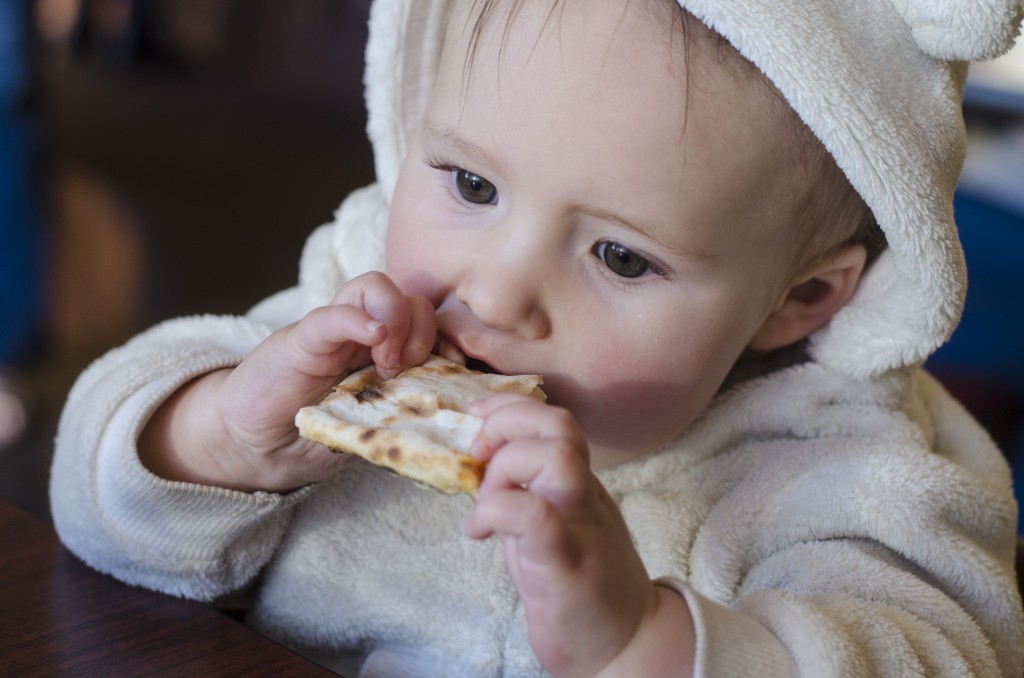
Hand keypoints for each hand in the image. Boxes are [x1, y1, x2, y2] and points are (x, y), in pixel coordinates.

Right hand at [139, 271, 435, 491]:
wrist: (248, 444)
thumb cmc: (307, 438)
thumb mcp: (364, 433)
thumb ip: (396, 420)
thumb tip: (444, 425)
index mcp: (381, 357)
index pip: (427, 323)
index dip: (448, 339)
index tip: (454, 371)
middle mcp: (360, 336)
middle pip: (410, 299)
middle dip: (424, 330)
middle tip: (411, 371)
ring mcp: (331, 333)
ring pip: (375, 288)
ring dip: (396, 319)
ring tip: (389, 363)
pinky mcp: (300, 341)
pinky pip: (332, 315)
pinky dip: (357, 319)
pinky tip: (373, 338)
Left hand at [463, 395, 658, 676]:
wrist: (626, 646)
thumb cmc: (582, 588)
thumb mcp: (553, 528)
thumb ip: (526, 495)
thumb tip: (481, 468)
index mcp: (580, 485)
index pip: (555, 420)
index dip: (511, 407)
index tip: (478, 418)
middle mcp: (585, 496)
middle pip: (560, 425)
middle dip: (507, 422)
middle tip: (478, 454)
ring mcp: (580, 527)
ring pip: (556, 458)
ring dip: (505, 466)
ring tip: (485, 500)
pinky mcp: (565, 565)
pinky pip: (536, 517)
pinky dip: (497, 511)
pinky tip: (479, 532)